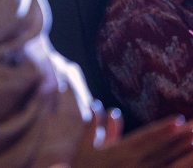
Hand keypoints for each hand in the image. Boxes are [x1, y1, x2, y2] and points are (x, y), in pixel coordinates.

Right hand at [72, 104, 192, 167]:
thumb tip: (98, 105)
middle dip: (178, 137)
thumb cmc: (84, 167)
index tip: (178, 119)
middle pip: (160, 149)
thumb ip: (93, 125)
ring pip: (166, 163)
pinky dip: (178, 166)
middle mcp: (133, 164)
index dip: (162, 129)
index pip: (145, 138)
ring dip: (183, 152)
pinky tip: (188, 160)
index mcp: (119, 152)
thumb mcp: (84, 146)